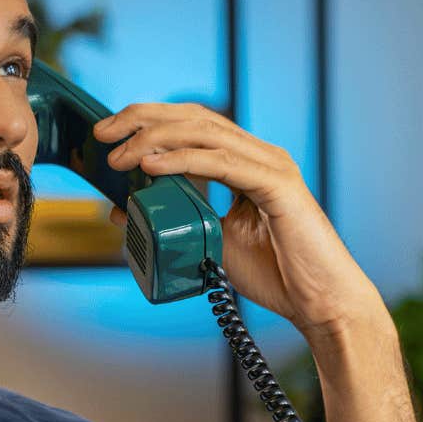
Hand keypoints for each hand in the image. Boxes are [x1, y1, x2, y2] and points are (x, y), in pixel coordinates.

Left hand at [93, 103, 385, 337]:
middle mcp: (260, 155)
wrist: (320, 303)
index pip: (191, 124)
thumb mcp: (211, 241)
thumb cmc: (276, 274)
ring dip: (156, 140)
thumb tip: (124, 208)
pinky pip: (225, 165)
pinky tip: (154, 167)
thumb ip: (175, 218)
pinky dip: (186, 162)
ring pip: (205, 134)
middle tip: (103, 133)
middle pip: (194, 118)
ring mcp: (272, 167)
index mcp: (246, 162)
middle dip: (143, 120)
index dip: (148, 120)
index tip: (108, 134)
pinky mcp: (278, 187)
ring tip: (120, 156)